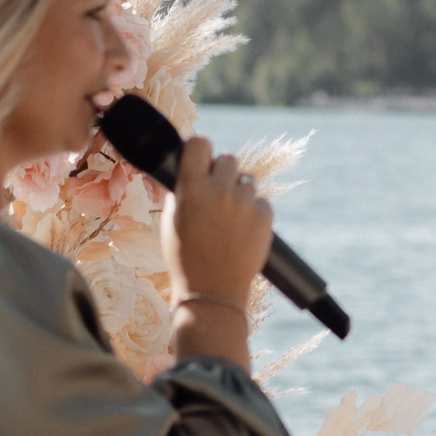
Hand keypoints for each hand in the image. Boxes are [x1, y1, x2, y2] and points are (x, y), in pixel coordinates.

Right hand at [159, 135, 271, 303]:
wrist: (211, 292)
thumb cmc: (185, 258)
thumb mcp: (171, 222)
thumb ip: (181, 192)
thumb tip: (189, 171)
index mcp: (191, 188)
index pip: (200, 143)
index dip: (200, 149)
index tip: (200, 157)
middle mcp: (219, 190)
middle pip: (228, 159)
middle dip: (222, 173)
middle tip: (216, 193)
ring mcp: (244, 202)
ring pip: (247, 180)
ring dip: (239, 193)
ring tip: (229, 219)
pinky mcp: (264, 216)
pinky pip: (261, 202)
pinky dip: (254, 212)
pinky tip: (242, 231)